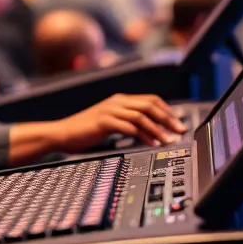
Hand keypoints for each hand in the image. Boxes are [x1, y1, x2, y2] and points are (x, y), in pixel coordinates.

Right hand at [50, 93, 185, 151]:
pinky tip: (152, 144)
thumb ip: (126, 122)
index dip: (167, 110)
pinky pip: (130, 126)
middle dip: (168, 118)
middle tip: (181, 130)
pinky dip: (144, 135)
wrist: (62, 133)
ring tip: (169, 140)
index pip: (150, 99)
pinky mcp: (104, 121)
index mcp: (119, 100)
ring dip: (159, 128)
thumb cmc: (85, 131)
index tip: (178, 123)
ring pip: (142, 115)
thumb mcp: (109, 123)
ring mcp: (110, 110)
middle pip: (150, 104)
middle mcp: (116, 102)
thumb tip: (149, 130)